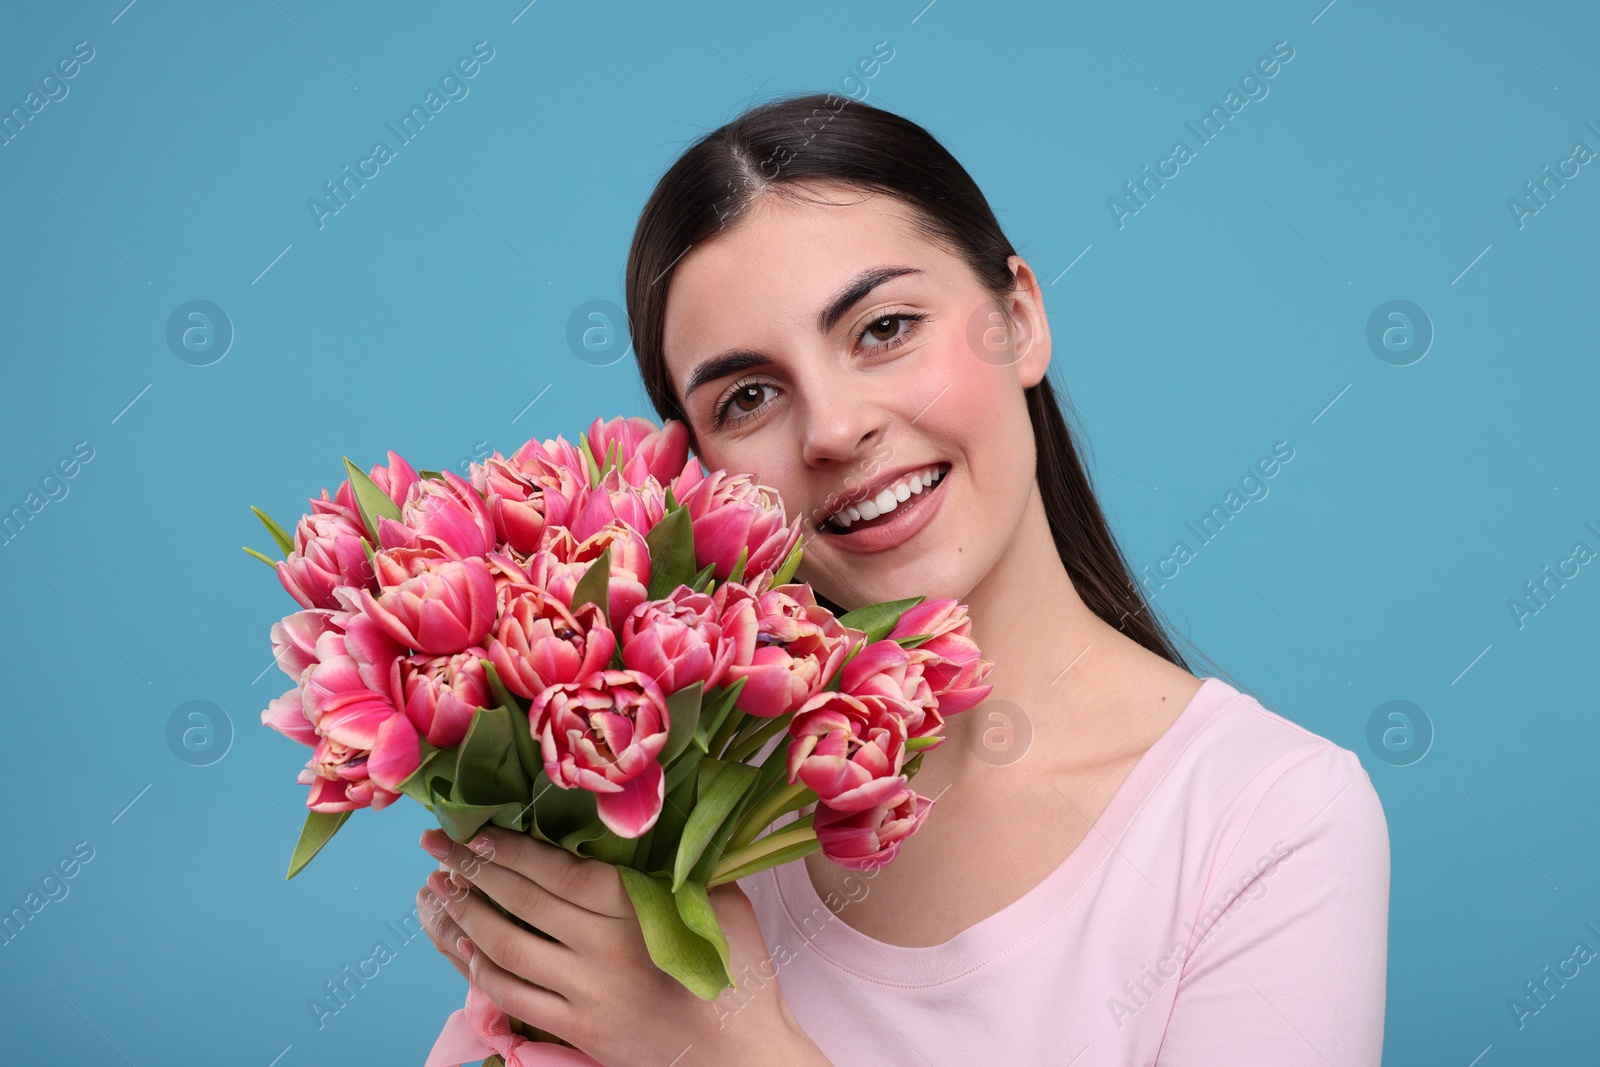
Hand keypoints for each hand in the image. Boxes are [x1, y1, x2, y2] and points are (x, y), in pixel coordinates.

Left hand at [416, 827, 828, 1065]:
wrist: (740, 1055)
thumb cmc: (740, 971)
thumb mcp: (722, 902)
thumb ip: (680, 864)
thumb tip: (642, 821)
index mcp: (639, 911)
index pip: (559, 872)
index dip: (511, 850)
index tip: (476, 829)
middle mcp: (605, 951)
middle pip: (522, 904)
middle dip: (471, 869)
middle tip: (435, 844)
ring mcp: (586, 995)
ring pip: (506, 949)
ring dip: (464, 916)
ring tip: (439, 889)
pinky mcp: (577, 1030)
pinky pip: (512, 996)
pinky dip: (478, 967)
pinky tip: (461, 944)